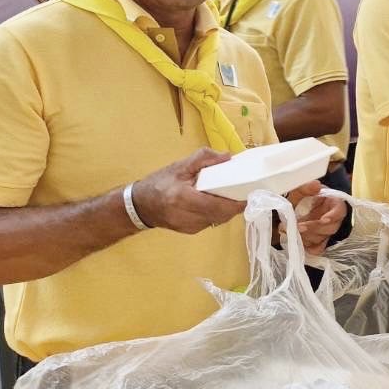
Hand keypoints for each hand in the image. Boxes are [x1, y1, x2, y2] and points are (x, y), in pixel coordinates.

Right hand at [133, 149, 247, 233]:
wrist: (139, 205)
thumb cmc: (159, 183)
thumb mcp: (179, 166)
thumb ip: (204, 158)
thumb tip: (228, 157)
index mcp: (183, 198)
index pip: (217, 206)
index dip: (236, 203)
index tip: (249, 194)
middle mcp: (187, 216)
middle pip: (221, 215)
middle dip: (234, 205)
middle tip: (242, 192)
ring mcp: (189, 227)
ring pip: (218, 220)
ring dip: (226, 209)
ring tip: (229, 195)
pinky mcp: (190, 232)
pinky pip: (210, 222)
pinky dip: (216, 213)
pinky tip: (214, 203)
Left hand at [287, 182, 348, 251]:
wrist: (304, 209)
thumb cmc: (306, 198)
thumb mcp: (304, 190)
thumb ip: (307, 187)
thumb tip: (316, 185)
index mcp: (335, 205)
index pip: (339, 211)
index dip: (333, 216)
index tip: (324, 219)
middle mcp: (334, 221)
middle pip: (330, 228)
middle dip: (313, 228)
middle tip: (298, 226)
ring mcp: (327, 233)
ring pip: (322, 239)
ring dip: (307, 237)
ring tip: (292, 231)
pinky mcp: (320, 242)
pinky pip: (318, 249)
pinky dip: (309, 248)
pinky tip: (299, 243)